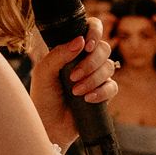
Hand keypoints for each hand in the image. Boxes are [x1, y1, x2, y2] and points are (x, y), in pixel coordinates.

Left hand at [29, 17, 115, 148]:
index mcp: (72, 49)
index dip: (95, 31)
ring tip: (76, 92)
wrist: (49, 126)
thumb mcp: (43, 73)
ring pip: (109, 67)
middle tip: (73, 77)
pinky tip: (88, 99)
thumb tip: (79, 41)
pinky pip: (112, 86)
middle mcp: (86, 59)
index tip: (87, 45)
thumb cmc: (43, 97)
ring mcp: (96, 76)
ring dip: (93, 79)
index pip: (92, 28)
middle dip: (91, 63)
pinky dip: (101, 92)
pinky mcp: (104, 93)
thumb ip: (58, 54)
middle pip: (104, 48)